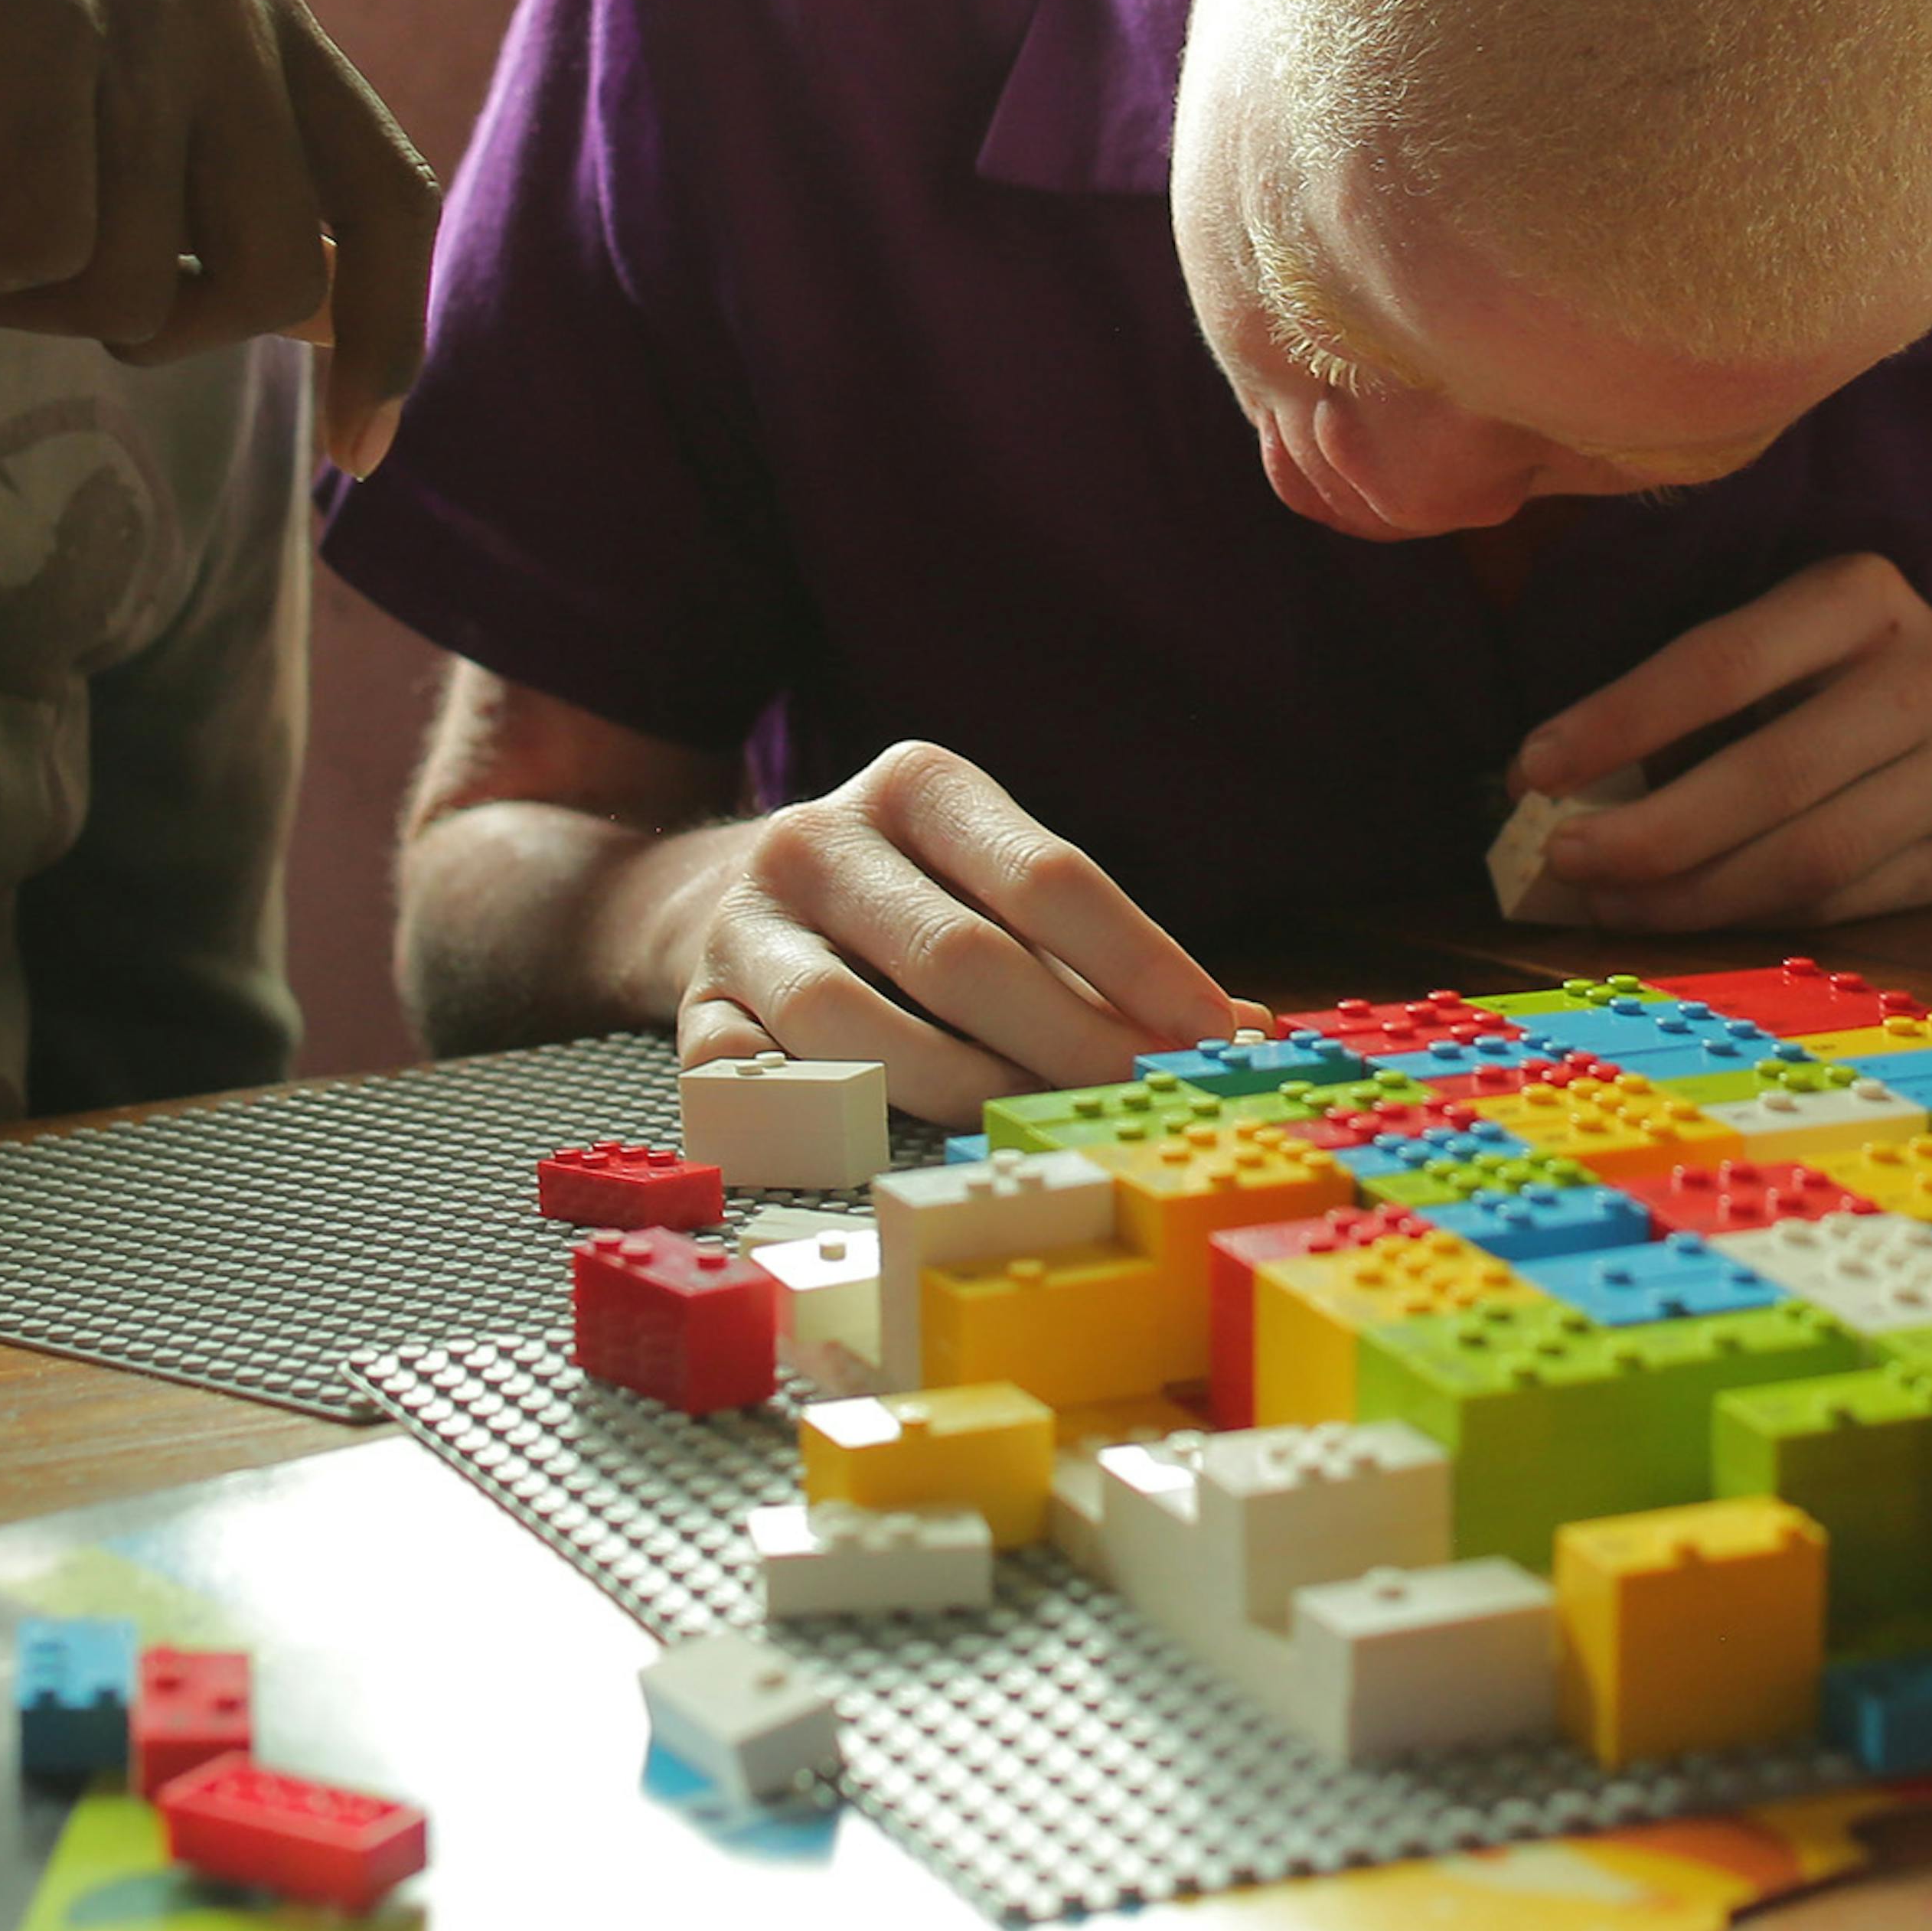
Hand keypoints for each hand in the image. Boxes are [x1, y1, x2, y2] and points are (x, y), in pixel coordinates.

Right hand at [0, 0, 435, 434]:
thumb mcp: (125, 133)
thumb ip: (238, 205)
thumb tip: (353, 317)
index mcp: (270, 25)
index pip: (395, 201)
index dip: (391, 341)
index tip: (358, 460)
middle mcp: (227, 8)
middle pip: (279, 279)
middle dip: (163, 330)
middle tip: (59, 280)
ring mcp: (135, 9)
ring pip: (144, 282)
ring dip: (38, 296)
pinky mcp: (35, 28)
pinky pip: (46, 249)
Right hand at [636, 741, 1256, 1120]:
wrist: (714, 894)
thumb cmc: (907, 905)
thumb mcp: (997, 891)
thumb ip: (1105, 962)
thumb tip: (1242, 1030)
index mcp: (919, 783)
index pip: (1050, 875)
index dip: (1143, 964)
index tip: (1217, 1037)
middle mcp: (819, 837)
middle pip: (962, 955)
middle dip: (1070, 1044)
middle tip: (1144, 1107)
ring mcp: (743, 924)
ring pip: (853, 1024)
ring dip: (961, 1091)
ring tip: (1040, 1132)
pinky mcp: (689, 1007)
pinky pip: (753, 1079)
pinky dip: (822, 1119)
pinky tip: (888, 1147)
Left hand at [1508, 551, 1931, 930]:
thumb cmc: (1852, 670)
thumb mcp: (1788, 639)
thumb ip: (1692, 701)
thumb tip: (1560, 787)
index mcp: (1863, 596)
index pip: (1723, 663)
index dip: (1620, 722)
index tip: (1534, 770)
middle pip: (1770, 777)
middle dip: (1650, 834)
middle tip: (1564, 860)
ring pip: (1808, 859)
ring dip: (1691, 894)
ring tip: (1611, 903)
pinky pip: (1841, 903)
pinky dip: (1750, 916)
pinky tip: (1689, 912)